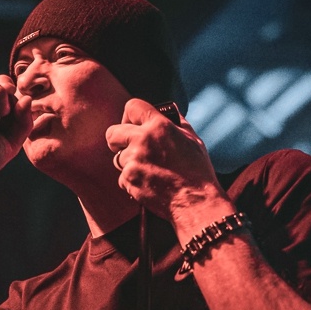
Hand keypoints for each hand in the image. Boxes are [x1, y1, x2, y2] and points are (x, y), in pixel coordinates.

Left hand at [105, 98, 226, 222]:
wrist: (196, 202)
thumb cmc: (198, 172)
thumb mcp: (192, 140)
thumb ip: (177, 123)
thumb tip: (169, 112)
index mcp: (160, 126)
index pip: (132, 107)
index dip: (130, 116)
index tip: (132, 125)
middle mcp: (143, 140)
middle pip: (112, 132)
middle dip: (117, 140)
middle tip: (127, 148)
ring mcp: (133, 160)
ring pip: (118, 157)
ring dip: (129, 163)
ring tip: (149, 171)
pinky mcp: (129, 179)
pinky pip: (122, 177)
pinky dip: (132, 181)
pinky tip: (149, 184)